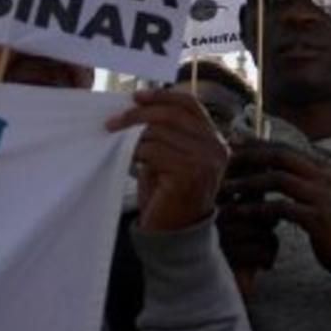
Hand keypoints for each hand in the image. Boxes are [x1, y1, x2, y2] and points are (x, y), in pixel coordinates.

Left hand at [107, 90, 229, 232]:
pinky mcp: (189, 174)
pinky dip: (135, 150)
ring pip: (161, 132)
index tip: (137, 96)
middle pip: (174, 115)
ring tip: (114, 137)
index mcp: (215, 140)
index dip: (163, 96)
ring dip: (133, 133)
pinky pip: (155, 151)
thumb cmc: (169, 195)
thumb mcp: (172, 157)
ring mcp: (205, 162)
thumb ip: (167, 133)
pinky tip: (125, 155)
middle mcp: (216, 149)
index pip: (191, 105)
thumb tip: (139, 106)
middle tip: (114, 120)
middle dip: (140, 114)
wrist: (174, 234)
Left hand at [223, 139, 330, 292]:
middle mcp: (324, 176)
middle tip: (224, 162)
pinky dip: (258, 209)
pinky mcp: (318, 219)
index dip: (256, 145)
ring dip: (248, 183)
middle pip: (280, 156)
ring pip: (278, 179)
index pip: (284, 147)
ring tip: (226, 189)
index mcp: (323, 168)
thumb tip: (274, 168)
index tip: (231, 147)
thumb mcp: (321, 197)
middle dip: (249, 156)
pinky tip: (241, 213)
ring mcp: (322, 197)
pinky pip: (281, 208)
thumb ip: (303, 181)